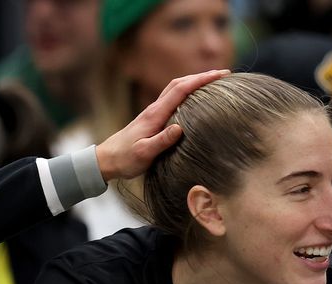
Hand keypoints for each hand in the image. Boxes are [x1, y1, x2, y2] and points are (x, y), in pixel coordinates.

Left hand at [93, 69, 229, 180]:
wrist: (106, 160)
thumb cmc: (125, 159)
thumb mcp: (143, 154)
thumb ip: (161, 142)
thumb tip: (180, 128)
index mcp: (155, 114)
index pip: (181, 90)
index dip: (201, 80)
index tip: (221, 75)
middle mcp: (155, 109)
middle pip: (179, 84)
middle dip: (202, 76)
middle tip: (224, 74)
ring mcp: (153, 112)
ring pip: (176, 89)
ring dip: (194, 82)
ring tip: (215, 83)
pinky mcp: (153, 118)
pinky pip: (173, 99)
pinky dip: (187, 93)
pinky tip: (196, 99)